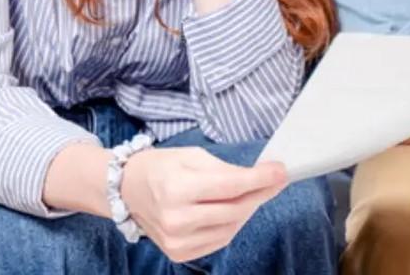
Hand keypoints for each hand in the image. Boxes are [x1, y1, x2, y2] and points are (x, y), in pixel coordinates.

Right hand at [120, 147, 287, 262]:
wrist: (127, 189)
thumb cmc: (162, 167)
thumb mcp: (193, 156)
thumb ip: (226, 170)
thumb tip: (261, 177)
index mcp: (176, 189)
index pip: (231, 187)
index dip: (261, 179)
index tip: (281, 171)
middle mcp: (176, 219)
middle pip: (235, 210)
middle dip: (261, 193)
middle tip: (276, 180)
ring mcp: (177, 240)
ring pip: (231, 227)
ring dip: (249, 209)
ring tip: (254, 193)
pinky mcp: (179, 253)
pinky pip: (219, 240)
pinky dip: (233, 225)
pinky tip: (235, 209)